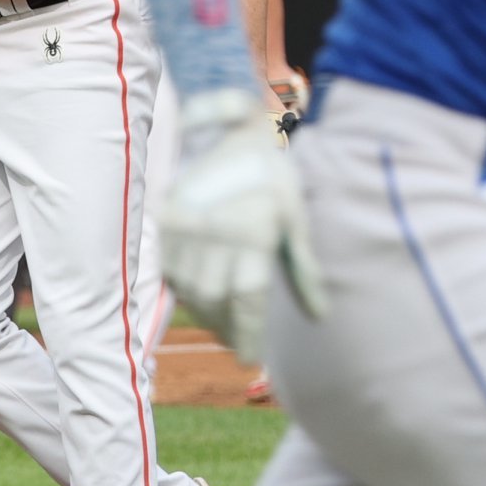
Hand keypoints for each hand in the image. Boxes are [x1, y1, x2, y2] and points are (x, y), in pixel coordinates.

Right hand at [161, 89, 326, 365]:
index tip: (252, 361)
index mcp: (251, 232)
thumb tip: (319, 316)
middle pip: (215, 300)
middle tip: (239, 345)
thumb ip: (304, 268)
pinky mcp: (166, 220)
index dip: (248, 335)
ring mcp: (185, 226)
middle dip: (227, 329)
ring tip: (223, 326)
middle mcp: (214, 232)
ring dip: (205, 314)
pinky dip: (186, 289)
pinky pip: (170, 269)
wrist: (232, 124)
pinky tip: (201, 298)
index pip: (246, 301)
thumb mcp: (296, 216)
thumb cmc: (275, 171)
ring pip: (189, 288)